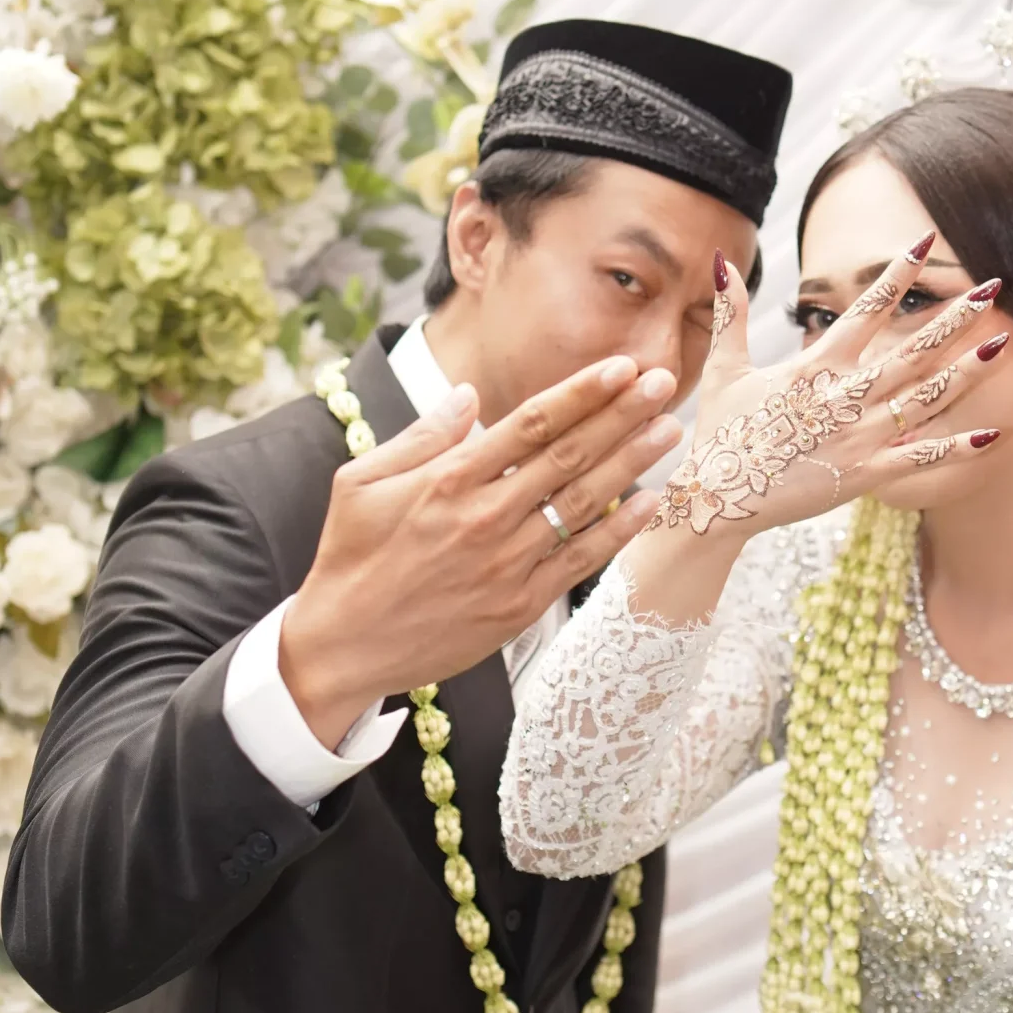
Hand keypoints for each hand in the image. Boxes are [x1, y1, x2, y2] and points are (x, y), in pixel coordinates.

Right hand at [278, 357, 681, 747]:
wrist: (342, 647)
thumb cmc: (350, 558)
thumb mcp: (360, 482)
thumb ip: (421, 437)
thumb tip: (469, 395)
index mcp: (447, 480)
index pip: (530, 423)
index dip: (581, 392)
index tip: (620, 365)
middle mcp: (484, 517)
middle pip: (568, 455)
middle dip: (620, 414)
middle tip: (662, 382)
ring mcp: (506, 563)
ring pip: (582, 503)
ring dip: (631, 462)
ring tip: (669, 429)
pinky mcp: (518, 605)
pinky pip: (579, 560)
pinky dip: (618, 531)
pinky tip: (651, 503)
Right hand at [651, 235, 1003, 545]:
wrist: (718, 500)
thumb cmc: (721, 434)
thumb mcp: (723, 368)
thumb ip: (731, 314)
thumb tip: (721, 262)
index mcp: (815, 365)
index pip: (866, 309)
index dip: (898, 274)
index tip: (927, 241)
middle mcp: (844, 396)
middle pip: (912, 349)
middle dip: (955, 318)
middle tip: (993, 287)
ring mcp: (858, 436)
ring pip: (925, 397)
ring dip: (967, 371)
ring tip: (1004, 344)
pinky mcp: (865, 475)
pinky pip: (920, 458)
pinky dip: (957, 448)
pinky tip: (993, 434)